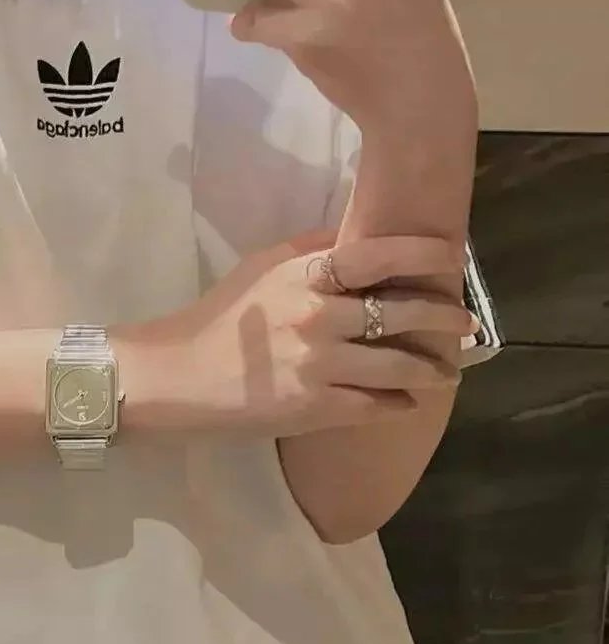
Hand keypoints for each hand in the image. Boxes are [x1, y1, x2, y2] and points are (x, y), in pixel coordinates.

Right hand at [121, 229, 472, 438]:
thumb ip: (313, 251)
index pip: (377, 255)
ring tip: (447, 371)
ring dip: (432, 369)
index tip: (454, 255)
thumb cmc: (221, 318)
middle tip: (466, 321)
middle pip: (402, 312)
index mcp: (304, 277)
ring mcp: (318, 366)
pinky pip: (374, 405)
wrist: (178, 377)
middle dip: (445, 317)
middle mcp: (317, 318)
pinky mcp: (313, 409)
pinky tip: (408, 403)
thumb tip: (361, 234)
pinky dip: (398, 405)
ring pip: (398, 366)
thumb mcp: (262, 268)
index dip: (423, 251)